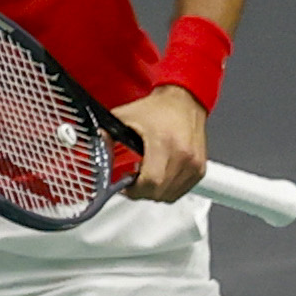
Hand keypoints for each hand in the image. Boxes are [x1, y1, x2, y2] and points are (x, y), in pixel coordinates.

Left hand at [114, 85, 206, 200]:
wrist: (183, 101)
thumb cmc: (158, 108)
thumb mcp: (125, 117)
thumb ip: (107, 134)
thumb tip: (94, 148)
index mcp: (165, 143)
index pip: (150, 182)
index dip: (133, 189)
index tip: (124, 184)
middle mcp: (184, 156)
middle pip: (158, 192)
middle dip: (140, 191)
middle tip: (131, 181)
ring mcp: (194, 164)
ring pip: (169, 195)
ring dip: (154, 192)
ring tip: (144, 178)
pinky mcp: (200, 169)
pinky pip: (180, 191)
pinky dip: (167, 189)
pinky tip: (158, 177)